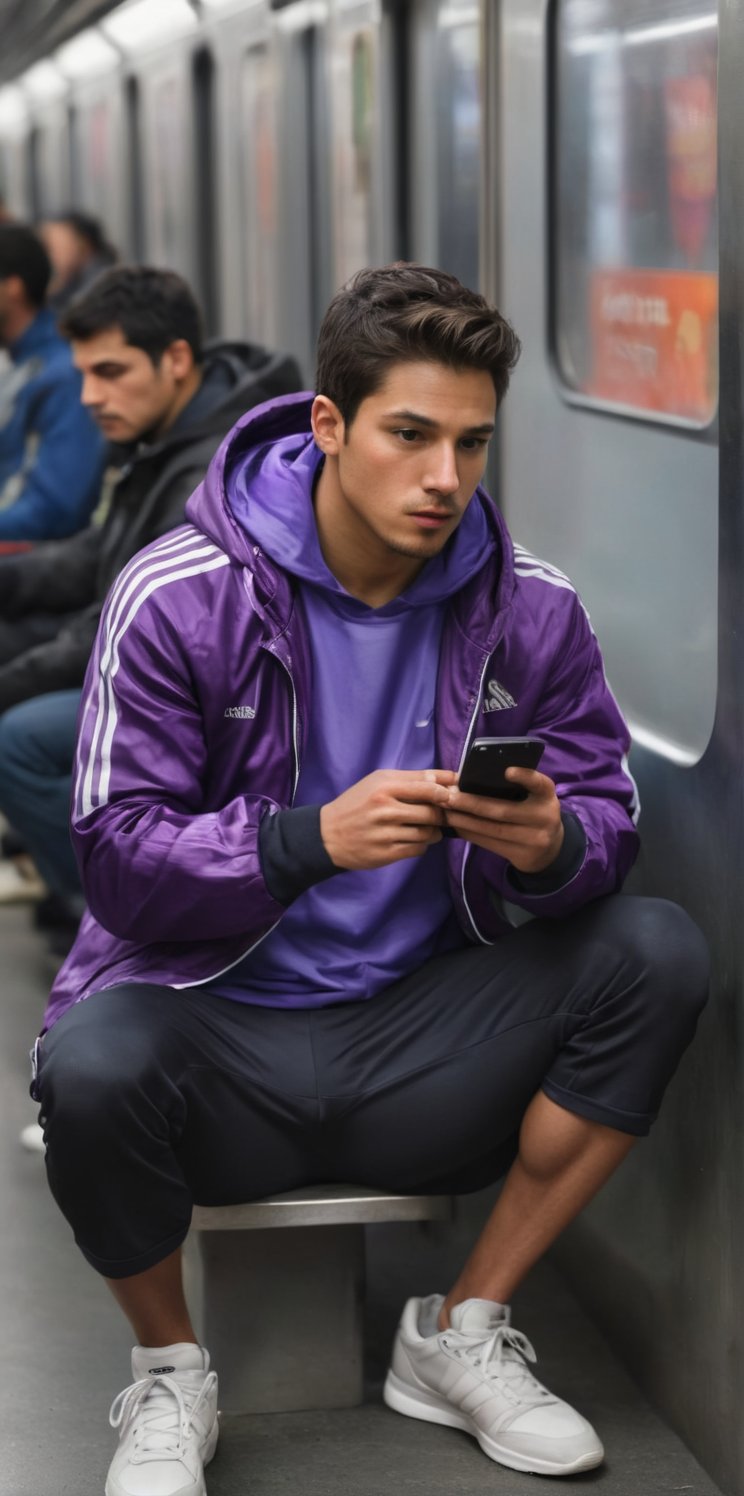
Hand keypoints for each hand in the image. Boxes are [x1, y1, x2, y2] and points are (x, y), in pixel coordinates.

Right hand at [320, 768, 457, 869]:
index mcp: (384, 787)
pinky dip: (422, 845)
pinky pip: (418, 849)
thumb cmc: (356, 804)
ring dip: (434, 831)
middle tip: (441, 813)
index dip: (446, 792)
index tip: (452, 794)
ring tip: (427, 827)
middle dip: (441, 813)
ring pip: (428, 833)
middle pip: (431, 812)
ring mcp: (385, 834)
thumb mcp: (377, 782)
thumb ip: (411, 779)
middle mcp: (385, 810)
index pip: (427, 787)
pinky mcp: (386, 854)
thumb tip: (445, 778)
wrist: (327, 834)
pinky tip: (414, 839)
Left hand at [444, 767, 564, 873]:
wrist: (551, 848)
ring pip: (493, 830)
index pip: (540, 783)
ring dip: (465, 820)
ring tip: (446, 811)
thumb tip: (473, 779)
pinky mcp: (522, 855)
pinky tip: (456, 826)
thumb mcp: (534, 797)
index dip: (525, 776)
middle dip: (471, 803)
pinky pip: (490, 844)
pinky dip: (471, 834)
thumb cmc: (534, 812)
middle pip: (503, 810)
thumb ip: (516, 788)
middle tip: (447, 796)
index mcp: (547, 796)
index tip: (507, 770)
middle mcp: (544, 817)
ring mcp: (534, 839)